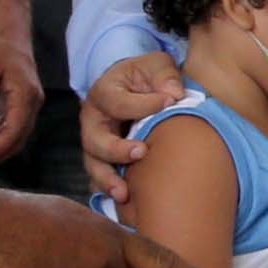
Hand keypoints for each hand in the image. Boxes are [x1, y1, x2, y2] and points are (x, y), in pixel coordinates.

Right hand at [79, 52, 190, 200]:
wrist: (140, 90)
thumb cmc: (147, 77)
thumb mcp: (157, 65)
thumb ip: (165, 75)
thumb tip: (174, 94)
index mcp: (103, 93)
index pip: (116, 102)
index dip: (141, 105)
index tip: (169, 102)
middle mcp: (93, 121)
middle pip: (94, 140)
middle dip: (116, 149)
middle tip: (141, 152)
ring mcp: (96, 144)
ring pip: (94, 165)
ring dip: (107, 180)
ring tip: (124, 193)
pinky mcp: (104, 162)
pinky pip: (102, 180)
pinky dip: (111, 191)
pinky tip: (126, 202)